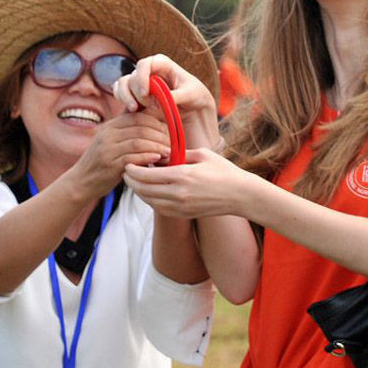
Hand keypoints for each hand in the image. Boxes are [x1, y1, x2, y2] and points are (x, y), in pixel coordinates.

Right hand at [66, 110, 172, 198]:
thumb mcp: (114, 142)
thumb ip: (130, 132)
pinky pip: (133, 156)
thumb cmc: (104, 162)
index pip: (139, 116)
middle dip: (161, 134)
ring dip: (158, 146)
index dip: (158, 123)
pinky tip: (158, 159)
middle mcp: (108, 133)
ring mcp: (107, 148)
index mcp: (111, 125)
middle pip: (141, 127)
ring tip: (169, 152)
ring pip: (139, 141)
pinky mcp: (109, 164)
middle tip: (173, 143)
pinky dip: (148, 156)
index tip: (170, 132)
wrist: (82, 181)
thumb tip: (156, 124)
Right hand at [113, 54, 218, 147]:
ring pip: (123, 84)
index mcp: (162, 63)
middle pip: (133, 77)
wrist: (192, 105)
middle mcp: (148, 69)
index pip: (145, 64)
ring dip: (126, 97)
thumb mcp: (190, 94)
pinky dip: (123, 100)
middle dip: (139, 93)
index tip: (145, 93)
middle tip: (152, 106)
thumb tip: (162, 100)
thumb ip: (176, 96)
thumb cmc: (194, 94)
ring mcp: (139, 80)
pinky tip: (132, 110)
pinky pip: (120, 92)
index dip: (142, 77)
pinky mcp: (134, 92)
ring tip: (135, 109)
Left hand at [123, 147, 254, 218]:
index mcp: (182, 176)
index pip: (146, 175)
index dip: (132, 170)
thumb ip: (179, 154)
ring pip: (149, 201)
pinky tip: (150, 190)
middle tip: (126, 172)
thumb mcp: (202, 154)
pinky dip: (150, 199)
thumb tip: (161, 153)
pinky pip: (159, 208)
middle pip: (143, 190)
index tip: (128, 163)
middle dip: (131, 181)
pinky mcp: (183, 214)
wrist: (240, 195)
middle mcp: (178, 194)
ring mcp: (180, 207)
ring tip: (136, 181)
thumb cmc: (224, 171)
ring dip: (139, 191)